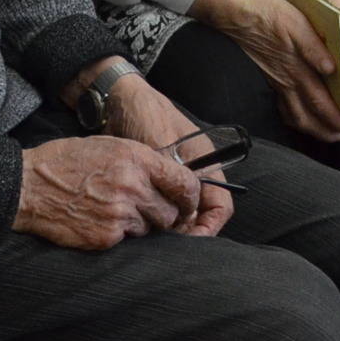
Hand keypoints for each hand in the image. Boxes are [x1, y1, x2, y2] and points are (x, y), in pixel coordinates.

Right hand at [13, 135, 204, 249]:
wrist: (29, 186)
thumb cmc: (67, 161)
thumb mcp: (109, 146)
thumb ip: (142, 162)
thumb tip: (169, 179)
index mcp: (136, 158)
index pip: (184, 182)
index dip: (190, 196)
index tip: (187, 202)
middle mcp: (132, 185)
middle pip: (169, 212)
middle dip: (162, 213)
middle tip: (145, 208)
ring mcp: (120, 213)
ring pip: (149, 228)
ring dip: (138, 223)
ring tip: (113, 210)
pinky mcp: (106, 236)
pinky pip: (127, 240)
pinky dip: (118, 234)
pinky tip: (99, 220)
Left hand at [100, 73, 231, 236]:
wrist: (119, 97)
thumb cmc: (144, 113)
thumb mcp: (161, 144)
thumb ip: (172, 176)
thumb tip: (177, 212)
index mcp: (205, 162)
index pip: (220, 205)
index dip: (210, 227)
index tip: (191, 241)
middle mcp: (194, 172)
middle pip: (201, 214)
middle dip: (187, 231)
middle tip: (165, 243)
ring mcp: (175, 176)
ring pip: (180, 212)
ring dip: (169, 226)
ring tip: (151, 234)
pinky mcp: (156, 179)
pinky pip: (161, 205)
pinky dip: (154, 215)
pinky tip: (140, 221)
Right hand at [193, 0, 339, 143]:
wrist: (239, 14)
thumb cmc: (271, 15)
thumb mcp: (298, 23)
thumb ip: (315, 48)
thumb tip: (333, 69)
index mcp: (298, 70)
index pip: (321, 103)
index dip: (338, 120)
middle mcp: (287, 82)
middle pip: (310, 117)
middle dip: (330, 131)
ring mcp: (278, 83)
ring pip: (296, 117)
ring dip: (315, 129)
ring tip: (332, 133)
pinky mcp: (271, 80)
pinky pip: (285, 109)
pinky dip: (299, 120)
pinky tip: (305, 119)